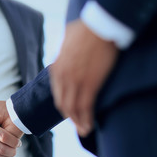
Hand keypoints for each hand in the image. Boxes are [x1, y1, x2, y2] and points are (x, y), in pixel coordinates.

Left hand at [50, 19, 117, 136]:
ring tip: (83, 130)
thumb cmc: (86, 28)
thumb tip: (67, 45)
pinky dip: (86, 119)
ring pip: (73, 109)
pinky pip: (85, 108)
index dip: (63, 104)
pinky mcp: (90, 85)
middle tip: (76, 124)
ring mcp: (75, 82)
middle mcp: (63, 78)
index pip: (57, 93)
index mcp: (57, 68)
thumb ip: (65, 48)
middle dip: (69, 116)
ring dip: (78, 122)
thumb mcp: (68, 39)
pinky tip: (90, 126)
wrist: (99, 26)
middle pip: (63, 103)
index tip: (70, 111)